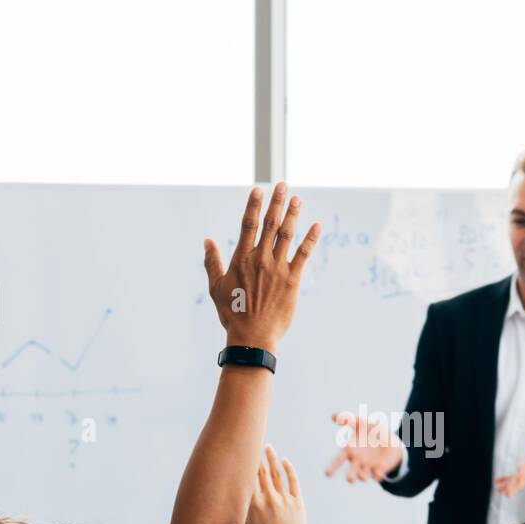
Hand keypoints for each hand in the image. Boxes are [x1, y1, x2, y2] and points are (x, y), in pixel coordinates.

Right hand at [203, 183, 320, 352]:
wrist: (252, 337)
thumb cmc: (232, 314)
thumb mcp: (216, 287)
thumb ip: (212, 262)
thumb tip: (207, 241)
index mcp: (241, 259)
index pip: (248, 225)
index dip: (254, 206)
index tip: (259, 190)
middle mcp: (260, 260)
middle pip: (270, 224)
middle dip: (276, 203)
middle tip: (283, 185)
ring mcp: (277, 269)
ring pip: (286, 235)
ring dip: (293, 215)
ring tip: (297, 199)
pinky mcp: (292, 281)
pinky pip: (303, 255)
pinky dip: (310, 239)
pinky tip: (316, 226)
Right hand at [245, 445, 305, 523]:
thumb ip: (243, 507)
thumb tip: (236, 492)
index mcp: (252, 505)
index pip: (247, 478)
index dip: (245, 462)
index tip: (242, 449)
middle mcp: (267, 499)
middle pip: (260, 471)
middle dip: (256, 455)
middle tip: (253, 441)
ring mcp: (283, 500)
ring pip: (276, 473)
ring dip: (271, 458)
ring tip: (268, 447)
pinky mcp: (297, 503)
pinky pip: (292, 481)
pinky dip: (288, 469)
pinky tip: (285, 461)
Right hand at [325, 412, 404, 481]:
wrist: (390, 438)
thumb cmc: (370, 430)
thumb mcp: (360, 422)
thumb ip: (347, 419)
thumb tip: (332, 415)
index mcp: (349, 451)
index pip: (338, 460)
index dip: (332, 467)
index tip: (326, 474)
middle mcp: (357, 461)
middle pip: (351, 472)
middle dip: (350, 476)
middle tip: (350, 479)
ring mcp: (368, 467)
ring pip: (363, 476)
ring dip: (363, 477)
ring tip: (363, 477)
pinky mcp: (379, 470)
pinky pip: (377, 475)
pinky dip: (377, 475)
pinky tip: (378, 472)